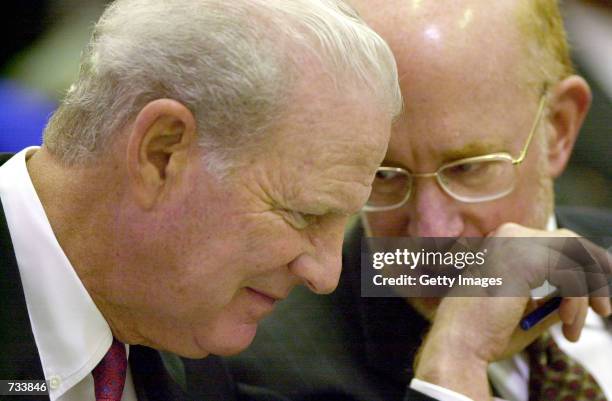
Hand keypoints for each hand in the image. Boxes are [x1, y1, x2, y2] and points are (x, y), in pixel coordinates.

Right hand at [413, 223, 610, 400]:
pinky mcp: (523, 257)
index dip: (583, 264)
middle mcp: (509, 234)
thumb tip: (583, 293)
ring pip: (575, 257)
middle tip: (603, 308)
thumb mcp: (529, 309)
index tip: (597, 293)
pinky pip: (570, 275)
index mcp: (504, 243)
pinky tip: (567, 325)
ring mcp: (516, 242)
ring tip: (574, 328)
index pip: (557, 241)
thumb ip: (554, 295)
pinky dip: (577, 303)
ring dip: (585, 296)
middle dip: (595, 273)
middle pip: (571, 241)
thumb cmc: (486, 330)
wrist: (460, 341)